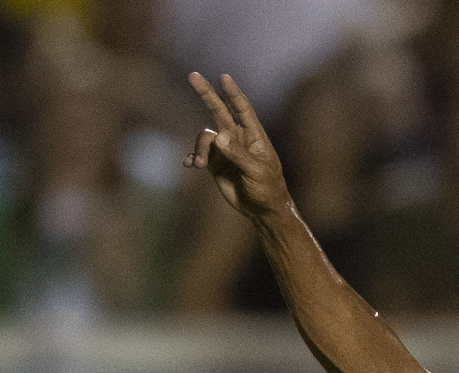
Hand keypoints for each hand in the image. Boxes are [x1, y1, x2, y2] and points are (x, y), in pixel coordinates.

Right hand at [185, 72, 290, 220]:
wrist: (263, 210)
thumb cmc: (268, 189)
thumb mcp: (256, 172)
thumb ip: (238, 154)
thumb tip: (218, 136)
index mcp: (253, 135)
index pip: (242, 108)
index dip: (233, 92)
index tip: (224, 77)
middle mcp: (237, 137)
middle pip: (219, 110)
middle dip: (206, 93)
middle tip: (193, 74)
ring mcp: (225, 150)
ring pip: (204, 137)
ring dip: (198, 148)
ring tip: (200, 164)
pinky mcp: (215, 164)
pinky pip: (198, 154)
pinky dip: (192, 157)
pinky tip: (190, 165)